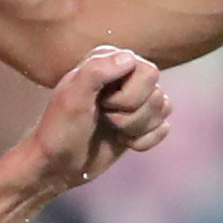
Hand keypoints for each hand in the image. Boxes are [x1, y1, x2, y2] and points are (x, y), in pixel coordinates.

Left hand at [18, 46, 167, 192]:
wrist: (58, 164)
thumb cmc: (60, 128)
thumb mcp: (72, 97)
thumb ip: (96, 71)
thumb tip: (130, 58)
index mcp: (110, 59)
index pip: (148, 73)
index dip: (127, 96)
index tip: (99, 103)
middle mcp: (127, 74)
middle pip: (157, 94)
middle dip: (130, 115)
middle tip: (104, 117)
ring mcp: (136, 98)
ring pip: (163, 110)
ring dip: (134, 128)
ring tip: (110, 127)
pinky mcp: (143, 122)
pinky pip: (164, 129)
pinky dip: (142, 142)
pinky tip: (121, 140)